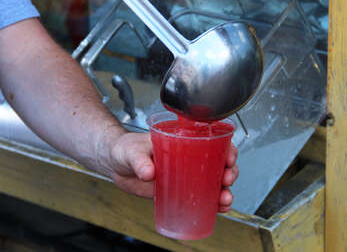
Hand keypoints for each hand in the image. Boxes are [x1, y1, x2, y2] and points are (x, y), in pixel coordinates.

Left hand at [108, 133, 238, 212]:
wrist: (115, 164)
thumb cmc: (126, 149)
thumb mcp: (132, 150)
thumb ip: (139, 160)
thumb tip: (149, 172)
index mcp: (182, 140)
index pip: (211, 140)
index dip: (225, 148)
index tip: (228, 157)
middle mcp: (188, 157)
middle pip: (217, 162)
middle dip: (228, 172)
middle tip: (226, 180)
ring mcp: (185, 174)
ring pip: (212, 181)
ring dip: (223, 190)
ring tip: (224, 199)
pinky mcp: (178, 190)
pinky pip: (200, 196)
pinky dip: (212, 203)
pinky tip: (217, 208)